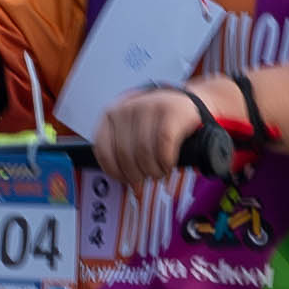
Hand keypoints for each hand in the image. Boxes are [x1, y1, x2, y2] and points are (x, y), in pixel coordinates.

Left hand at [88, 84, 222, 186]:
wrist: (185, 103)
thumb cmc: (156, 124)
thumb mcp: (132, 131)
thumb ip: (123, 151)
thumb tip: (128, 184)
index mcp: (110, 114)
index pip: (102, 150)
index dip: (115, 172)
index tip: (126, 179)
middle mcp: (127, 108)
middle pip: (125, 155)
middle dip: (138, 174)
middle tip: (148, 177)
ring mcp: (149, 107)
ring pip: (144, 153)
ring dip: (154, 170)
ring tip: (160, 171)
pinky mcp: (171, 111)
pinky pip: (164, 147)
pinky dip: (166, 162)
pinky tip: (168, 163)